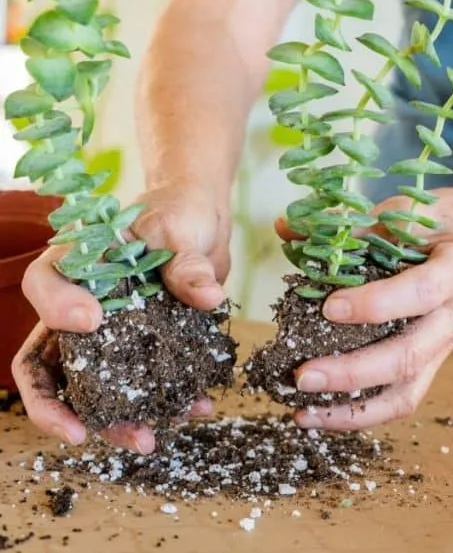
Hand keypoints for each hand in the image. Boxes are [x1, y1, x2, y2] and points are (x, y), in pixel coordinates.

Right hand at [13, 180, 232, 452]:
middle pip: (46, 363)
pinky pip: (139, 387)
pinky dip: (163, 403)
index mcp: (73, 263)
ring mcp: (105, 335)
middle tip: (85, 434)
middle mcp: (76, 305)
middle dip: (61, 406)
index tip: (92, 321)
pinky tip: (195, 408)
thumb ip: (187, 264)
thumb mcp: (183, 231)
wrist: (202, 228)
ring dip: (113, 420)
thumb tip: (207, 296)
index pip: (42, 285)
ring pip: (90, 388)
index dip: (57, 308)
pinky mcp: (138, 351)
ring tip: (148, 439)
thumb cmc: (178, 216)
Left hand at [273, 179, 452, 430]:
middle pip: (410, 356)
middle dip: (352, 372)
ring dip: (354, 409)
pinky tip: (321, 413)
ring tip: (305, 412)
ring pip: (407, 392)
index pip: (421, 293)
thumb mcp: (402, 210)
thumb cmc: (438, 222)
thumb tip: (287, 231)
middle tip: (302, 375)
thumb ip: (351, 228)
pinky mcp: (435, 362)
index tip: (328, 307)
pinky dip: (361, 413)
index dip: (376, 304)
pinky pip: (402, 398)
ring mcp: (448, 345)